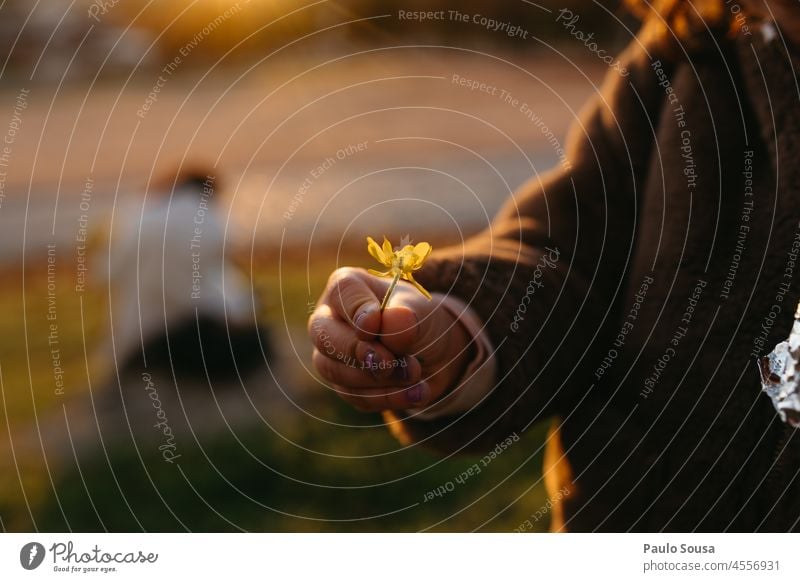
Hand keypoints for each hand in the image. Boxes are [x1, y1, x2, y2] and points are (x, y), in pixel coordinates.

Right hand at [308, 267, 472, 411]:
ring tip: (416, 374)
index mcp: (349, 287)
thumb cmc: (418, 318)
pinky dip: (388, 396)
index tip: (373, 325)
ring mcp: (331, 354)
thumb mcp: (421, 310)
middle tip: (390, 362)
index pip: (341, 292)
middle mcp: (331, 318)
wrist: (431, 351)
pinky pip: (355, 396)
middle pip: (322, 333)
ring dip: (377, 378)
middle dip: (357, 351)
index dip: (355, 310)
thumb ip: (405, 314)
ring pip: (333, 369)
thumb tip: (391, 324)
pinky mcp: (343, 385)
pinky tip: (416, 392)